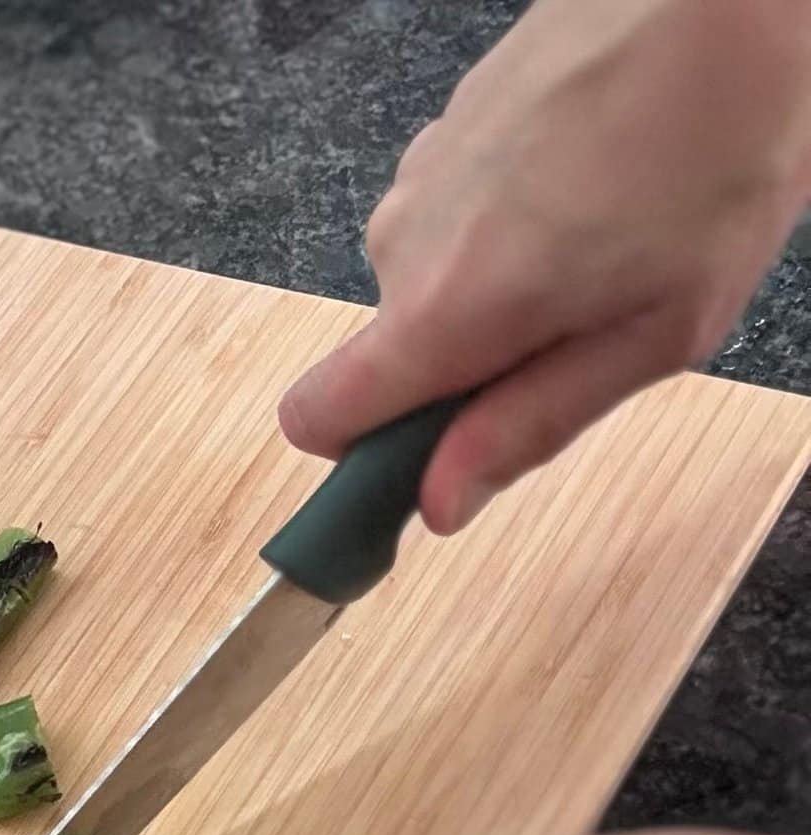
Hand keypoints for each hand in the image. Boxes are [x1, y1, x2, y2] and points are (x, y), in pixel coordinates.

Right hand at [280, 0, 810, 532]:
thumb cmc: (716, 152)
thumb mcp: (652, 333)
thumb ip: (530, 425)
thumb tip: (440, 503)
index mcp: (444, 312)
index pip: (316, 419)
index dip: (361, 460)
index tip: (423, 468)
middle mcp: (403, 246)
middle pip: (392, 360)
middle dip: (470, 368)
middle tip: (582, 327)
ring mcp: (417, 180)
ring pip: (428, 288)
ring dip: (494, 292)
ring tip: (601, 242)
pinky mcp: (441, 135)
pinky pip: (450, 224)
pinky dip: (504, 228)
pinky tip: (589, 187)